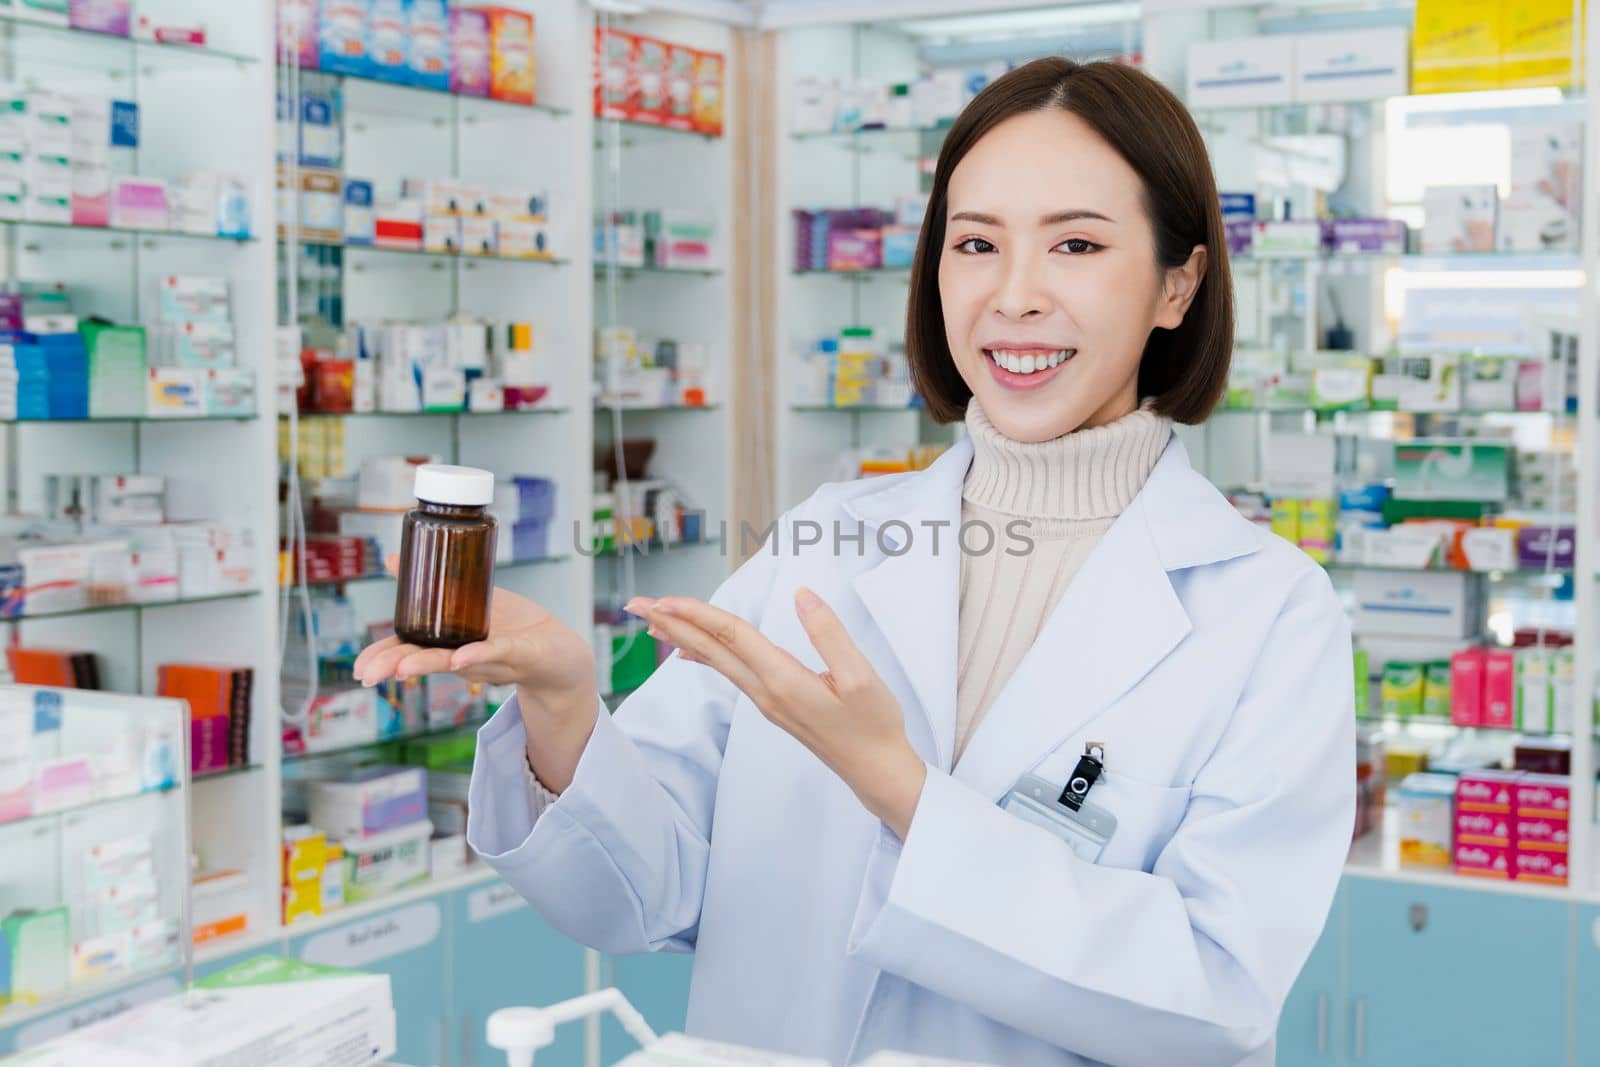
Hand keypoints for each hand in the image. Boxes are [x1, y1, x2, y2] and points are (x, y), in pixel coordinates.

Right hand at [353, 585, 592, 698]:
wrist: (558, 652)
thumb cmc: (512, 629)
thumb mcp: (467, 603)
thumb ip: (432, 586)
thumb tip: (391, 559)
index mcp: (449, 643)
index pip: (410, 650)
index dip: (383, 657)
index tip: (358, 667)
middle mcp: (465, 655)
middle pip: (425, 659)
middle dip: (395, 665)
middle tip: (368, 674)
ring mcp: (492, 656)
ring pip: (456, 659)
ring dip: (429, 663)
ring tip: (402, 668)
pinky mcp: (519, 653)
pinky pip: (497, 651)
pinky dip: (477, 655)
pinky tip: (459, 658)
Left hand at [630, 588, 926, 838]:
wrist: (876, 771)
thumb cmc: (874, 725)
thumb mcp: (861, 676)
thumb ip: (829, 633)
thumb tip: (803, 595)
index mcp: (783, 681)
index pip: (732, 636)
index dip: (698, 613)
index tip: (665, 598)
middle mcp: (766, 692)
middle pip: (710, 649)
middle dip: (672, 624)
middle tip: (635, 604)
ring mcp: (766, 701)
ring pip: (715, 661)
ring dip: (683, 637)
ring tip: (653, 620)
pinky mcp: (773, 706)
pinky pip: (728, 673)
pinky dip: (704, 655)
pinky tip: (688, 652)